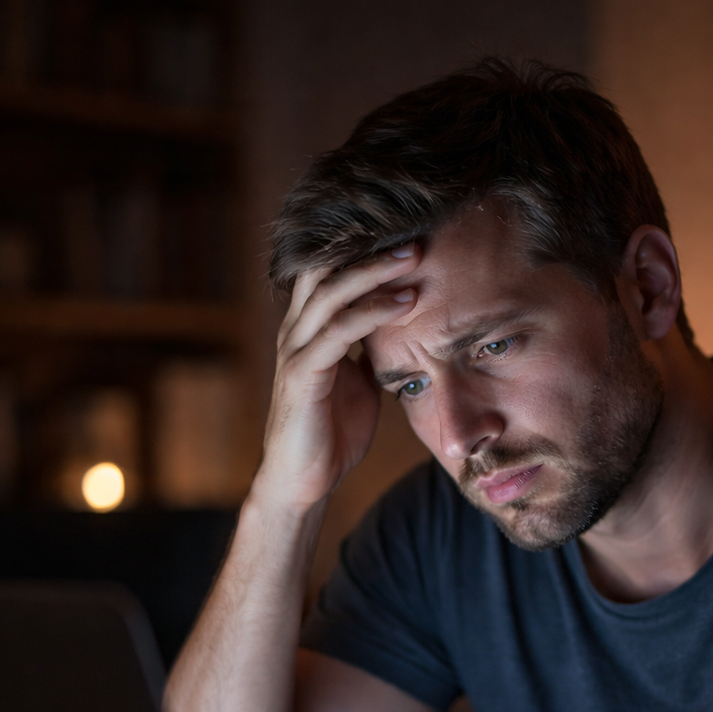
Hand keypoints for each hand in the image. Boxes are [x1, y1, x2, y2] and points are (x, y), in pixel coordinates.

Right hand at [255, 246, 419, 510]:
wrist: (304, 482)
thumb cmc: (332, 432)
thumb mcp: (360, 381)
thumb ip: (370, 350)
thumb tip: (402, 330)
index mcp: (309, 327)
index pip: (331, 269)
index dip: (364, 245)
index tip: (409, 229)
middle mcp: (296, 330)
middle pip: (327, 266)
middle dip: (369, 244)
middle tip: (416, 229)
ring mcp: (296, 350)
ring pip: (331, 291)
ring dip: (376, 270)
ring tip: (415, 254)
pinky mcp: (303, 375)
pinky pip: (338, 331)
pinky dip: (372, 312)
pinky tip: (404, 302)